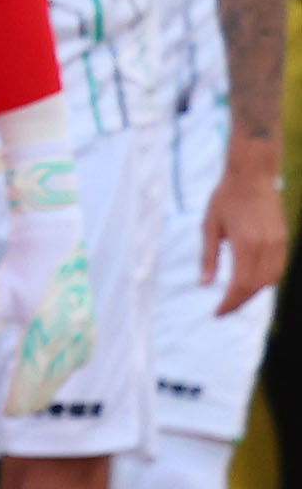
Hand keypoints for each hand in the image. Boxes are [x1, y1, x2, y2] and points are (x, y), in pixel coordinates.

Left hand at [0, 149, 95, 413]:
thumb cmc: (17, 273)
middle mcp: (68, 338)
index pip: (30, 382)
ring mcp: (84, 333)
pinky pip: (78, 360)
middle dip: (31, 399)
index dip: (18, 402)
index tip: (6, 412)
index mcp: (43, 334)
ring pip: (65, 374)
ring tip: (29, 395)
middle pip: (49, 384)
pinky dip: (64, 370)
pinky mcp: (90, 328)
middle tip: (13, 410)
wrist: (53, 244)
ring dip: (47, 386)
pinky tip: (53, 369)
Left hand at [204, 141, 289, 313]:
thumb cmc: (225, 198)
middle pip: (256, 286)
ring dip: (254, 292)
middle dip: (240, 302)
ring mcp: (279, 242)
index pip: (240, 285)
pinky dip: (266, 280)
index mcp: (245, 244)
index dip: (229, 303)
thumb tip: (204, 284)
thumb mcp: (209, 227)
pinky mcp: (284, 238)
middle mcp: (266, 246)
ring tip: (235, 298)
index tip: (217, 313)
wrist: (252, 175)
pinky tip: (251, 282)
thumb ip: (208, 257)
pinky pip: (278, 267)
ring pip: (271, 279)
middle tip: (223, 309)